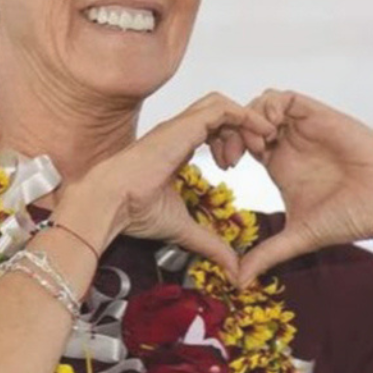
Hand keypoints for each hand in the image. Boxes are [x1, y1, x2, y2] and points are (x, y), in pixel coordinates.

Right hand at [74, 92, 276, 281]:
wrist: (110, 201)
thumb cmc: (133, 211)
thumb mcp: (183, 228)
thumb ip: (210, 243)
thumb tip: (233, 267)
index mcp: (175, 149)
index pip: (209, 131)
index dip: (230, 142)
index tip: (241, 164)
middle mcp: (178, 133)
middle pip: (219, 114)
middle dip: (243, 127)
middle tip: (258, 152)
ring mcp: (180, 126)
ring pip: (222, 105)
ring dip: (247, 120)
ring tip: (262, 143)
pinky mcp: (184, 125)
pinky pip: (222, 108)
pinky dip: (245, 115)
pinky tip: (258, 134)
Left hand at [236, 89, 372, 286]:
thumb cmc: (353, 218)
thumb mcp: (299, 236)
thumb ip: (267, 254)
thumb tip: (237, 282)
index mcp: (280, 165)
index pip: (241, 144)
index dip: (227, 149)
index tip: (225, 169)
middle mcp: (289, 144)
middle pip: (245, 120)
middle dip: (232, 131)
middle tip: (232, 154)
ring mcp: (303, 127)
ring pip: (262, 104)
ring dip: (249, 118)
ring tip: (255, 144)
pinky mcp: (319, 115)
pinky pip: (284, 98)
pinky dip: (269, 107)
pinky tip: (271, 131)